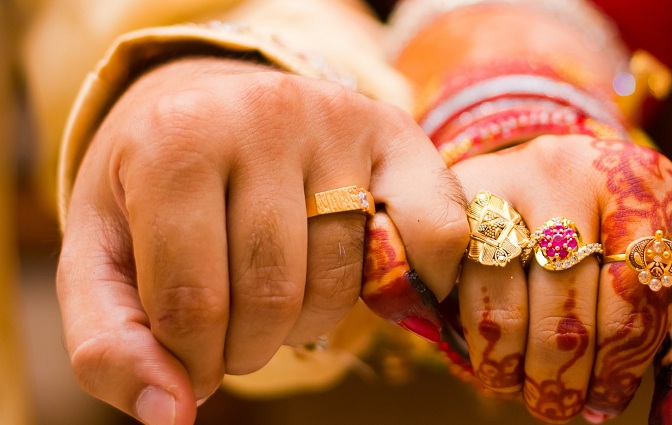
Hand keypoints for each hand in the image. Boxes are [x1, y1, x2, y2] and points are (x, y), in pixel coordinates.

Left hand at [56, 56, 468, 424]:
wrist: (205, 102)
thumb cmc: (150, 187)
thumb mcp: (100, 256)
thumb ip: (109, 343)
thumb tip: (169, 418)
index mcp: (174, 142)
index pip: (191, 302)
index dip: (190, 360)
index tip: (189, 357)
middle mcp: (263, 114)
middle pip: (272, 294)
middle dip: (248, 346)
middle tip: (233, 332)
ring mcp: (338, 120)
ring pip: (343, 278)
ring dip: (310, 322)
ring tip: (280, 301)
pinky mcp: (394, 132)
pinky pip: (435, 231)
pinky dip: (419, 280)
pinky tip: (372, 287)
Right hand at [450, 135, 671, 423]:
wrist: (547, 175)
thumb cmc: (615, 236)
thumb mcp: (661, 274)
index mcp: (642, 184)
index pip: (632, 294)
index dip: (616, 365)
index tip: (602, 401)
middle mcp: (571, 169)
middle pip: (563, 299)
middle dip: (559, 374)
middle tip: (556, 406)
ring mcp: (505, 176)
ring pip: (500, 295)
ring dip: (505, 359)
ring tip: (514, 385)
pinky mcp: (452, 193)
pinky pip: (450, 281)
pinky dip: (460, 326)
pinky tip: (479, 346)